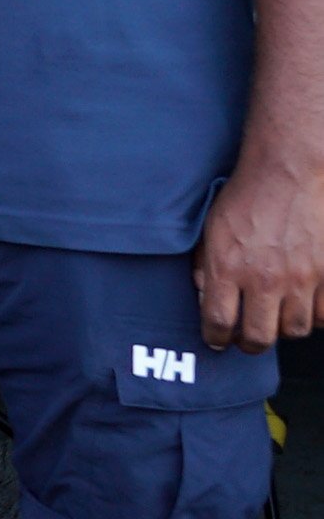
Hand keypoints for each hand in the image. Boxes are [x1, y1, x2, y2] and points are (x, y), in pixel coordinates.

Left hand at [197, 155, 323, 349]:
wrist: (287, 174)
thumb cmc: (245, 198)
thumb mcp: (210, 230)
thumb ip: (205, 265)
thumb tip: (205, 295)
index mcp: (227, 268)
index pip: (219, 323)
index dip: (216, 338)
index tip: (217, 340)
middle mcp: (263, 279)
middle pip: (259, 338)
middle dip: (249, 344)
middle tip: (247, 339)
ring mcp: (299, 278)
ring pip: (294, 331)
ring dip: (282, 330)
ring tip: (275, 317)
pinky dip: (314, 316)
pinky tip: (303, 305)